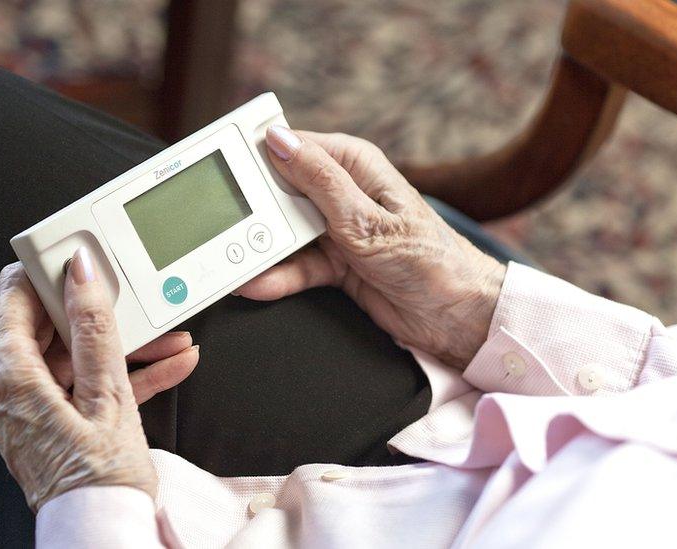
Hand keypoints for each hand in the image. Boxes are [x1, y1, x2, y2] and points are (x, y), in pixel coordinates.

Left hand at [0, 250, 199, 510]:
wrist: (105, 534)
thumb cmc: (100, 481)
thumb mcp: (107, 395)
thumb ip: (94, 329)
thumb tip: (81, 276)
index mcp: (9, 377)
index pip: (13, 296)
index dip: (47, 271)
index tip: (79, 258)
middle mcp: (6, 389)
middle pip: (48, 324)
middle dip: (99, 311)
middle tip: (133, 297)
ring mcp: (28, 405)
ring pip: (74, 354)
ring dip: (123, 345)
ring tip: (169, 339)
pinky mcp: (50, 419)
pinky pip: (83, 383)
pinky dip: (121, 374)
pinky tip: (167, 364)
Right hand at [237, 126, 505, 368]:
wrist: (456, 316)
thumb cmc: (429, 259)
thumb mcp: (366, 219)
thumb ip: (319, 182)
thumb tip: (279, 141)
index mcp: (354, 165)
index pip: (293, 148)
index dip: (256, 156)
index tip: (220, 167)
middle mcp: (342, 193)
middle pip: (281, 192)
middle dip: (252, 210)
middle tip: (220, 223)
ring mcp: (335, 230)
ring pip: (283, 233)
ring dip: (260, 249)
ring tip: (231, 260)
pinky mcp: (334, 264)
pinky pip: (295, 267)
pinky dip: (276, 277)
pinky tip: (254, 283)